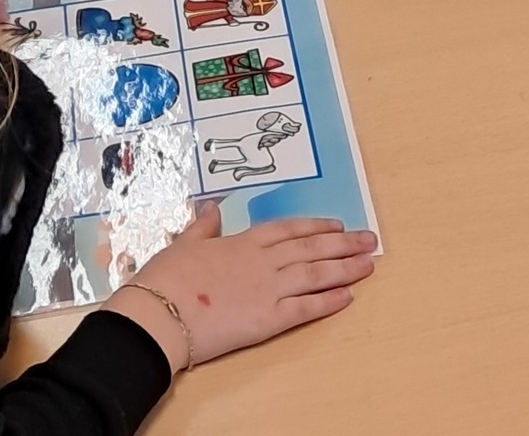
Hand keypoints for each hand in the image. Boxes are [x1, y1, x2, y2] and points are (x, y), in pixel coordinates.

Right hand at [106, 203, 376, 372]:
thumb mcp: (183, 244)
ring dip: (345, 268)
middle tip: (370, 240)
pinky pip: (304, 309)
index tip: (338, 225)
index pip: (289, 230)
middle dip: (343, 244)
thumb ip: (203, 227)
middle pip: (311, 249)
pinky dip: (327, 302)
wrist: (158, 315)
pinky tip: (347, 297)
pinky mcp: (267, 320)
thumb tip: (211, 208)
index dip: (316, 227)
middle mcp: (262, 261)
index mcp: (243, 242)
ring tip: (369, 264)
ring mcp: (267, 289)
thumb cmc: (166, 279)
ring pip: (315, 274)